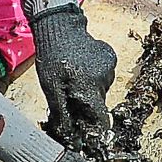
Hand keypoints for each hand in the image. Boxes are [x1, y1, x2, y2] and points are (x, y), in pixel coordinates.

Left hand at [28, 4, 116, 149]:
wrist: (60, 28)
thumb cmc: (52, 58)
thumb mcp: (51, 88)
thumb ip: (62, 112)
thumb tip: (68, 133)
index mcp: (89, 87)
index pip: (100, 117)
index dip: (94, 127)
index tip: (88, 129)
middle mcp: (104, 78)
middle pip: (99, 102)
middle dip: (87, 104)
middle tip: (71, 95)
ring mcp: (110, 67)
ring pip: (102, 88)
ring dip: (91, 88)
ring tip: (75, 78)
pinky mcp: (111, 57)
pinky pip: (105, 75)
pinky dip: (95, 76)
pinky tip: (83, 68)